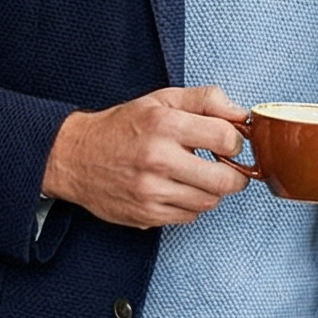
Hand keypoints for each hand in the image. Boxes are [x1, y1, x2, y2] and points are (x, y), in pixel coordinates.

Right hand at [41, 85, 252, 228]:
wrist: (75, 157)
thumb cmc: (122, 127)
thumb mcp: (161, 100)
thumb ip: (206, 101)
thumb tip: (242, 115)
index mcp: (164, 125)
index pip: (226, 139)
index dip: (235, 141)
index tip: (227, 142)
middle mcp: (158, 160)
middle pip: (226, 180)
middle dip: (234, 174)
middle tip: (224, 166)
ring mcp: (152, 192)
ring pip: (210, 201)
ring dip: (210, 190)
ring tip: (195, 175)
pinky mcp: (146, 215)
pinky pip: (189, 217)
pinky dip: (190, 204)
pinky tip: (176, 188)